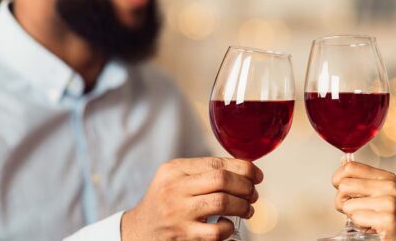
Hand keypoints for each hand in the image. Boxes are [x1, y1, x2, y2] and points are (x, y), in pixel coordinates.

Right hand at [121, 157, 262, 240]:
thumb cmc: (166, 201)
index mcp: (175, 169)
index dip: (244, 168)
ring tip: (247, 209)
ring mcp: (178, 212)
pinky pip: (216, 231)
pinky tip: (228, 224)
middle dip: (246, 186)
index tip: (257, 175)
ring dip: (243, 206)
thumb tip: (245, 169)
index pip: (217, 163)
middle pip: (222, 180)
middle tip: (253, 194)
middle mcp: (175, 188)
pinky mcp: (182, 235)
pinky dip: (228, 227)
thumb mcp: (176, 177)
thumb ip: (203, 171)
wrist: (138, 230)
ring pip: (222, 202)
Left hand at [333, 162, 395, 240]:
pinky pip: (356, 218)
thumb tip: (342, 166)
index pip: (350, 167)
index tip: (339, 188)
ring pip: (347, 205)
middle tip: (354, 210)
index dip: (338, 178)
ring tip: (368, 219)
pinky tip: (373, 227)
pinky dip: (360, 226)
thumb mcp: (383, 193)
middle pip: (344, 186)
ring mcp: (389, 202)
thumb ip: (364, 181)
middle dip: (342, 201)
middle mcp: (389, 186)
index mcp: (386, 177)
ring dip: (353, 217)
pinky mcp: (387, 218)